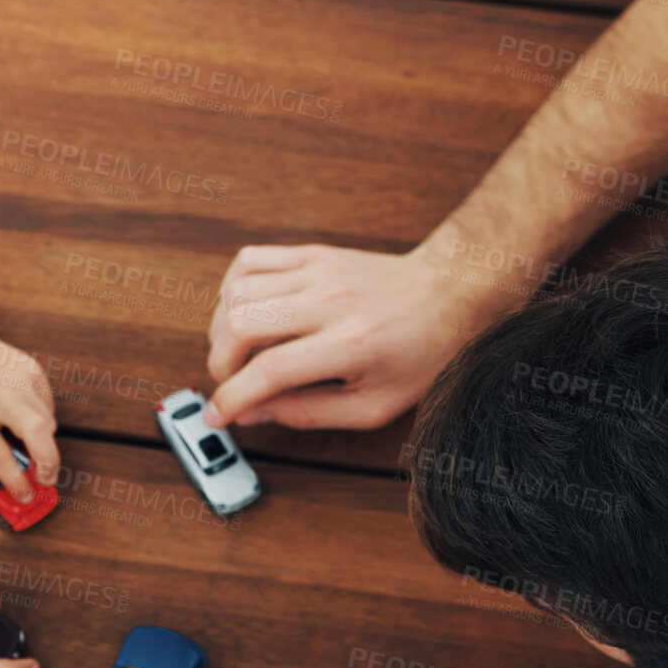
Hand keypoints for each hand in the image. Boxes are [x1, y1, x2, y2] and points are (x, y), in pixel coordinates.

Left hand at [0, 320, 58, 501]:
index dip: (15, 481)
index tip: (23, 495)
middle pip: (38, 433)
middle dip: (49, 463)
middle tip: (47, 480)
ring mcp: (19, 380)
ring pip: (48, 422)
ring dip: (44, 444)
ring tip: (30, 450)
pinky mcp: (33, 371)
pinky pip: (48, 406)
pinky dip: (42, 420)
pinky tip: (22, 420)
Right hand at [204, 242, 501, 430]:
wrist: (450, 292)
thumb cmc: (420, 352)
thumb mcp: (375, 406)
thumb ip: (308, 413)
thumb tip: (253, 413)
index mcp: (350, 345)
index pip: (269, 371)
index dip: (231, 398)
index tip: (218, 414)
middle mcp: (330, 301)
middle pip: (239, 324)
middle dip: (220, 362)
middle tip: (232, 382)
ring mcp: (319, 271)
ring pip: (236, 292)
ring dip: (221, 328)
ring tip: (238, 351)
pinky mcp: (312, 253)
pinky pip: (248, 261)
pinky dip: (231, 290)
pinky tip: (245, 312)